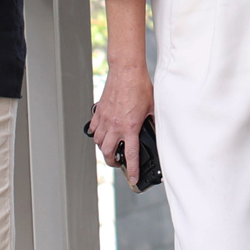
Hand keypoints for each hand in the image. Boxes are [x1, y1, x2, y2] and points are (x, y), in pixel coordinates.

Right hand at [91, 64, 153, 188]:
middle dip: (113, 162)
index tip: (132, 178)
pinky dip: (96, 134)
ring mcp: (105, 119)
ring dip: (104, 149)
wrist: (127, 71)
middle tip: (117, 163)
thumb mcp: (152, 107)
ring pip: (99, 142)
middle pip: (109, 153)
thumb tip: (155, 130)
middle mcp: (115, 126)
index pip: (131, 155)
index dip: (132, 170)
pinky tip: (100, 133)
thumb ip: (152, 121)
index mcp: (130, 127)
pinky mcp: (99, 111)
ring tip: (110, 149)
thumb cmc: (140, 86)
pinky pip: (93, 128)